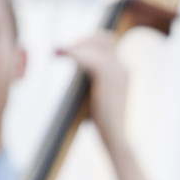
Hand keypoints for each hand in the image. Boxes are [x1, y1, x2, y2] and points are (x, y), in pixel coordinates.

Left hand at [56, 32, 128, 152]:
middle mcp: (124, 68)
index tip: (70, 49)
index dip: (88, 41)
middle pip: (101, 40)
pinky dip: (72, 55)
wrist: (116, 139)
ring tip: (56, 52)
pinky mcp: (109, 77)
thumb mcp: (97, 97)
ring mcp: (118, 71)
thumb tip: (74, 69)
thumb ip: (90, 82)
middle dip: (80, 41)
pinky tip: (59, 55)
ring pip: (93, 47)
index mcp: (123, 71)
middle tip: (59, 50)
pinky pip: (88, 58)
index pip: (107, 42)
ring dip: (73, 47)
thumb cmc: (105, 124)